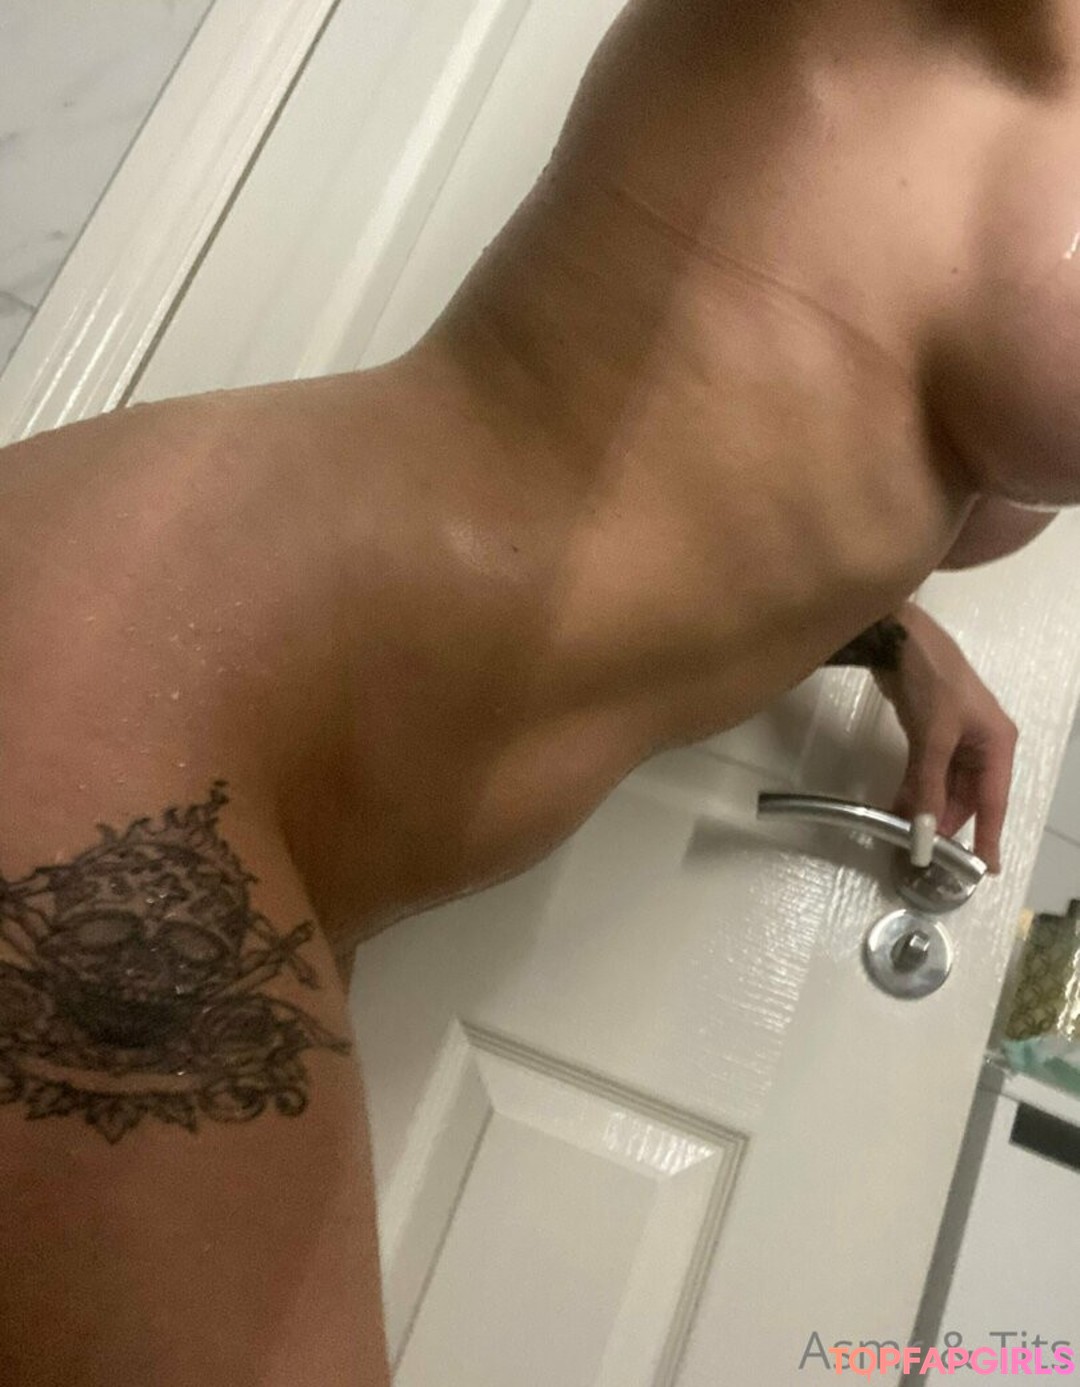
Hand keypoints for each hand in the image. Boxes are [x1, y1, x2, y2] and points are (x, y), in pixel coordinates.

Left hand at [873, 603, 1016, 873]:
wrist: (899, 639)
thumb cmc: (930, 682)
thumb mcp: (933, 737)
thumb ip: (929, 786)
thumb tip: (925, 831)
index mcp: (997, 744)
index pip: (994, 802)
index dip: (988, 836)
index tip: (986, 870)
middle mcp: (983, 745)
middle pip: (967, 797)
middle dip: (946, 823)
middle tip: (923, 850)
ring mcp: (955, 739)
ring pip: (944, 786)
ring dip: (926, 808)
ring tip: (905, 834)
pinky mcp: (930, 733)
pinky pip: (926, 772)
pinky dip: (914, 790)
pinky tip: (896, 808)